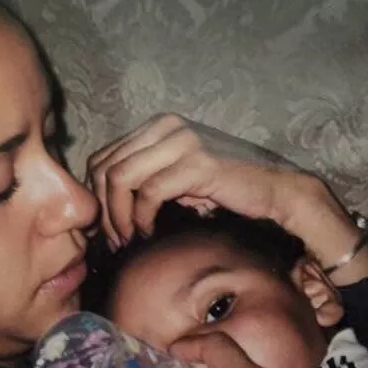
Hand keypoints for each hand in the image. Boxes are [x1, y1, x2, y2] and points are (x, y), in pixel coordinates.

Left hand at [87, 114, 367, 283]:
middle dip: (103, 210)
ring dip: (119, 216)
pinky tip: (150, 233)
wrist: (271, 194)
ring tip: (129, 239)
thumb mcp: (172, 183)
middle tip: (115, 239)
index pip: (101, 159)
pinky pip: (149, 192)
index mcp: (156, 128)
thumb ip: (141, 181)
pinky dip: (141, 218)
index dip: (96, 197)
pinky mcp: (197, 163)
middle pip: (103, 168)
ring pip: (119, 178)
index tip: (106, 228)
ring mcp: (182, 142)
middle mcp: (166, 127)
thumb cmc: (220, 193)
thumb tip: (101, 203)